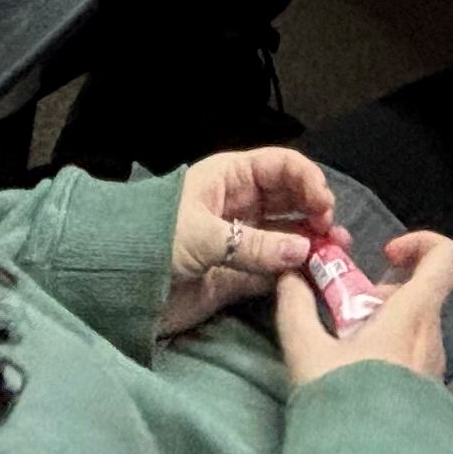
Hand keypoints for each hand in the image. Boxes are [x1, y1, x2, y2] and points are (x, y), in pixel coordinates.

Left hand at [161, 145, 331, 338]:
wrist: (117, 287)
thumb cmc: (151, 242)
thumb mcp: (201, 235)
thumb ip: (254, 245)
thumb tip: (304, 250)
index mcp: (229, 178)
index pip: (280, 165)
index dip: (307, 179)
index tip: (323, 204)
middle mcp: (240, 205)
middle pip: (291, 199)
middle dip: (315, 211)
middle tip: (333, 232)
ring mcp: (241, 240)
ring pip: (288, 235)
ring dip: (312, 242)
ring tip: (335, 254)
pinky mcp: (238, 274)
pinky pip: (276, 268)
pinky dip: (296, 271)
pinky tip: (315, 275)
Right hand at [273, 229, 452, 386]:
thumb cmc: (342, 406)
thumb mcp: (307, 353)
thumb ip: (296, 308)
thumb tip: (289, 276)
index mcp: (414, 317)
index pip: (446, 257)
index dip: (420, 243)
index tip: (383, 256)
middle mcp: (433, 339)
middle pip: (417, 295)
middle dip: (377, 296)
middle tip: (340, 317)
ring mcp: (434, 371)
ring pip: (412, 329)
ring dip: (379, 328)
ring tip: (340, 354)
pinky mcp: (428, 399)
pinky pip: (411, 359)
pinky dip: (386, 356)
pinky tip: (353, 381)